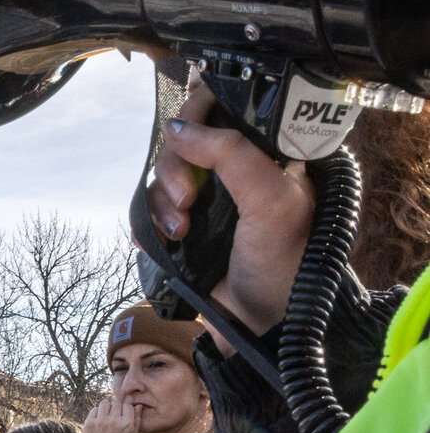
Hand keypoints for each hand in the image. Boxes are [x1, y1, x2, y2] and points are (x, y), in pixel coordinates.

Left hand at [79, 393, 139, 432]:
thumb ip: (137, 421)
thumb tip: (139, 406)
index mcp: (127, 424)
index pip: (128, 405)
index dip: (126, 408)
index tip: (122, 413)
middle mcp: (114, 421)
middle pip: (116, 403)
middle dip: (116, 408)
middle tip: (113, 416)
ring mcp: (100, 421)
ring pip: (104, 403)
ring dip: (106, 408)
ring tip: (105, 417)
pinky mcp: (89, 423)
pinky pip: (94, 409)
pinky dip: (96, 413)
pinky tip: (98, 421)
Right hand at [148, 76, 314, 332]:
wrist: (264, 323)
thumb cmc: (285, 263)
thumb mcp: (272, 201)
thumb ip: (232, 156)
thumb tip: (179, 128)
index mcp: (266, 154)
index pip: (222, 109)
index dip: (198, 114)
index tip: (187, 136)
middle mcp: (234, 171)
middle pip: (182, 141)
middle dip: (175, 170)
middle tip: (188, 200)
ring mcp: (207, 200)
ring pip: (161, 177)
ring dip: (161, 204)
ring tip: (181, 232)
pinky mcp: (183, 227)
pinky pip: (148, 209)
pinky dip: (149, 225)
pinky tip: (166, 242)